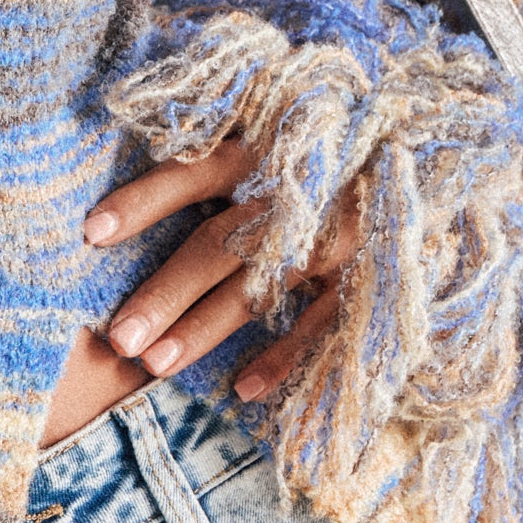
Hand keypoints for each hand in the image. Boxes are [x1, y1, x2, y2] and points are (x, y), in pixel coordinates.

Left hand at [39, 142, 356, 444]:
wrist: (432, 150)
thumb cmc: (329, 147)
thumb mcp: (274, 134)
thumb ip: (216, 159)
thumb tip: (125, 204)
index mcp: (268, 147)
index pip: (194, 171)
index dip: (144, 200)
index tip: (90, 232)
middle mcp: (299, 192)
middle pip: (218, 244)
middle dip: (164, 293)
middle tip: (117, 336)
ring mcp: (337, 237)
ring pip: (258, 289)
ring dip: (204, 328)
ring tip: (152, 363)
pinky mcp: (372, 275)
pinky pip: (321, 324)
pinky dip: (284, 357)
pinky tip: (241, 389)